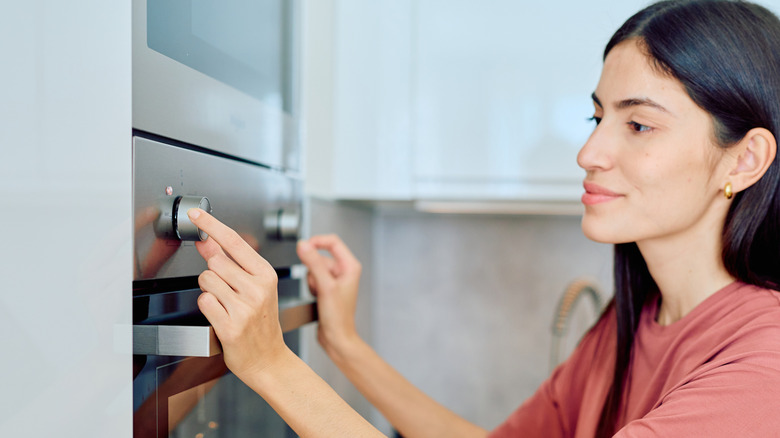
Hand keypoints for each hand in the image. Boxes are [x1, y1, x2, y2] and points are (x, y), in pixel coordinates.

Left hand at [187, 208, 288, 378]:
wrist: (268, 358)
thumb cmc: (261, 322)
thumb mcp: (253, 287)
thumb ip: (229, 262)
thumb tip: (207, 240)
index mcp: (266, 275)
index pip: (234, 241)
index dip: (211, 225)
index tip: (195, 214)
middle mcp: (258, 289)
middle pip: (216, 262)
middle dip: (213, 273)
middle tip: (227, 290)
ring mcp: (245, 308)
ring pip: (207, 281)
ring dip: (209, 290)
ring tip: (225, 304)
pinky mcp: (230, 326)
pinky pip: (204, 302)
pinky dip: (206, 307)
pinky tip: (220, 316)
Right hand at [296, 235, 361, 354]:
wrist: (336, 337)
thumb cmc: (338, 317)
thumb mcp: (325, 286)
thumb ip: (313, 263)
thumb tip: (304, 245)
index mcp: (350, 266)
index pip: (332, 242)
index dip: (317, 242)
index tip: (304, 247)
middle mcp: (344, 271)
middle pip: (320, 256)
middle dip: (313, 269)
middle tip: (318, 284)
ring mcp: (335, 279)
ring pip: (314, 268)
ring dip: (312, 280)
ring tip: (319, 294)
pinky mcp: (326, 287)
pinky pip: (312, 278)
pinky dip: (311, 287)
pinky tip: (317, 298)